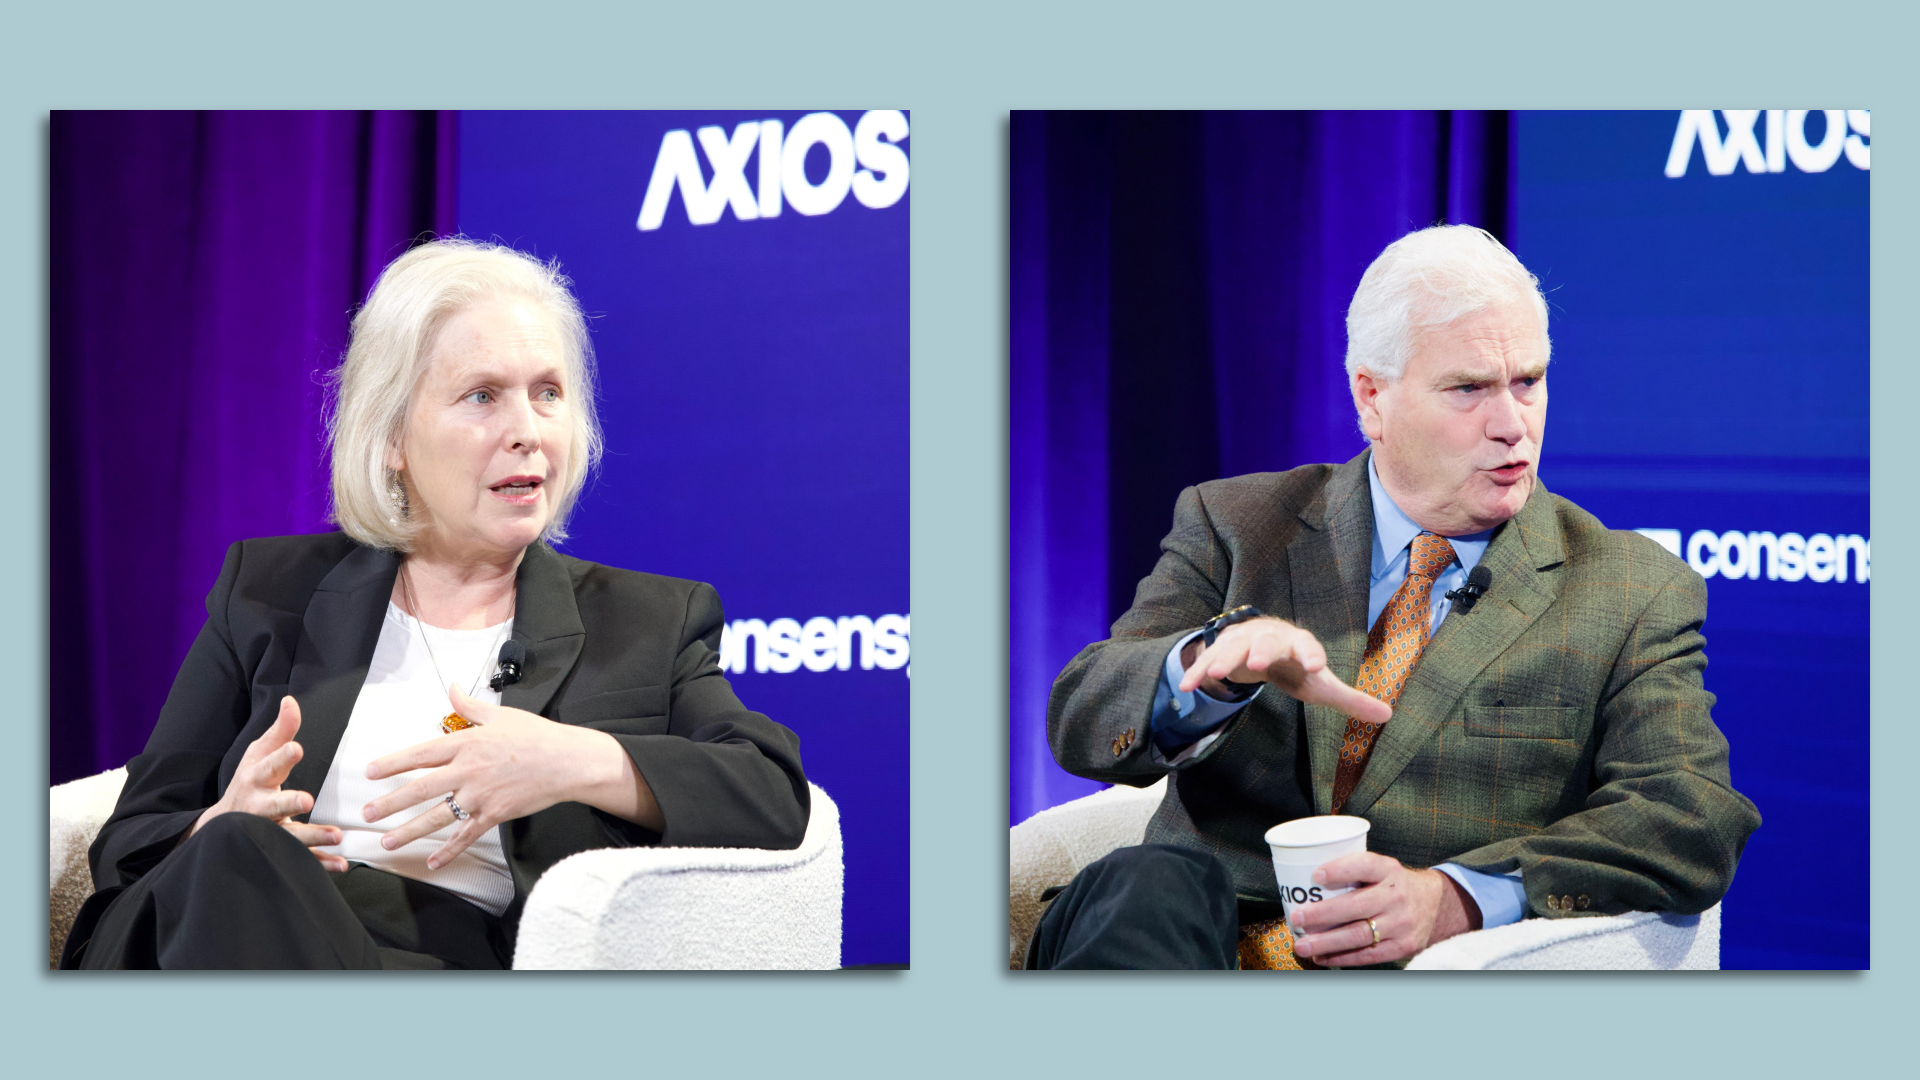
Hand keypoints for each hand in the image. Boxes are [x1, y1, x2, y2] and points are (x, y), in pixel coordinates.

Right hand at [189, 695, 345, 871]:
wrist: (222, 826)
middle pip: (273, 805)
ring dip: (312, 837)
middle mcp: (260, 807)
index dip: (281, 757)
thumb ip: (280, 730)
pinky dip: (319, 863)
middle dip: (289, 803)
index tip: (296, 748)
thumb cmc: (249, 781)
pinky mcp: (278, 850)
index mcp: (257, 778)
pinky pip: (299, 859)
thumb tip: (291, 700)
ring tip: (336, 835)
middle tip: (306, 800)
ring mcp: (267, 831)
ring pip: (288, 836)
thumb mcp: (259, 754)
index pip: (269, 765)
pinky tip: (339, 864)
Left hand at [361, 685, 659, 869]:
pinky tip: (433, 861)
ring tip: (387, 842)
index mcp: (467, 744)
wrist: (567, 761)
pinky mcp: (495, 814)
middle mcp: (469, 771)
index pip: (421, 754)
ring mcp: (481, 796)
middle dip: (390, 802)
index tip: (371, 772)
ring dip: (410, 831)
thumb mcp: (501, 715)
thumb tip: (451, 688)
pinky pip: (467, 835)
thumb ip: (469, 706)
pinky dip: (449, 850)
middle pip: (421, 789)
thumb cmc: (536, 736)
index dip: (393, 763)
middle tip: (367, 813)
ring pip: (438, 816)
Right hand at [1179, 616, 1390, 723]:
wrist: (1260, 642)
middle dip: (1263, 650)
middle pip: (1268, 642)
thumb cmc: (1295, 666)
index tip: (1317, 666)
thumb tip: (1388, 715)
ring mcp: (1242, 641)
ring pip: (1233, 647)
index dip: (1311, 654)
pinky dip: (1197, 671)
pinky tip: (1187, 686)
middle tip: (1258, 662)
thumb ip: (1349, 699)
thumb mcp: (1320, 683)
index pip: (1307, 645)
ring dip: (1225, 658)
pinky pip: (1208, 660)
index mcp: (1299, 643)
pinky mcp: (1220, 650)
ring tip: (1218, 673)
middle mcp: (1270, 637)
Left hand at [1288, 852, 1479, 965]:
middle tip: (1297, 917)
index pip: (1364, 865)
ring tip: (1302, 945)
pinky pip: (1368, 955)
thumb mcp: (1380, 868)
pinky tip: (1321, 957)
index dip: (1339, 869)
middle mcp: (1396, 895)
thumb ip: (1352, 872)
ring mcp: (1401, 923)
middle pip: (1356, 906)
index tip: (1315, 875)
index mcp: (1388, 870)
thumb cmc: (1390, 884)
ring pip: (1359, 935)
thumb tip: (1302, 882)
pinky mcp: (1403, 946)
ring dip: (1326, 942)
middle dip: (1323, 914)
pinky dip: (1341, 958)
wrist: (1434, 904)